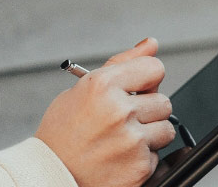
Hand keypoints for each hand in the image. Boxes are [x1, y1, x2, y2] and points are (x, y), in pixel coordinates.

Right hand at [34, 37, 174, 186]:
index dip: (148, 79)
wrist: (52, 174)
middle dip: (148, 111)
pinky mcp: (139, 167)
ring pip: (166, 129)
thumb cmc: (63, 132)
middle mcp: (119, 111)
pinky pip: (157, 155)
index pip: (154, 68)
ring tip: (121, 140)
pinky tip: (120, 157)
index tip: (140, 88)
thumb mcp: (84, 89)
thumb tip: (151, 44)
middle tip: (123, 121)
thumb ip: (122, 64)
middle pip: (163, 101)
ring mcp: (131, 141)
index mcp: (102, 86)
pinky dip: (142, 157)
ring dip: (150, 135)